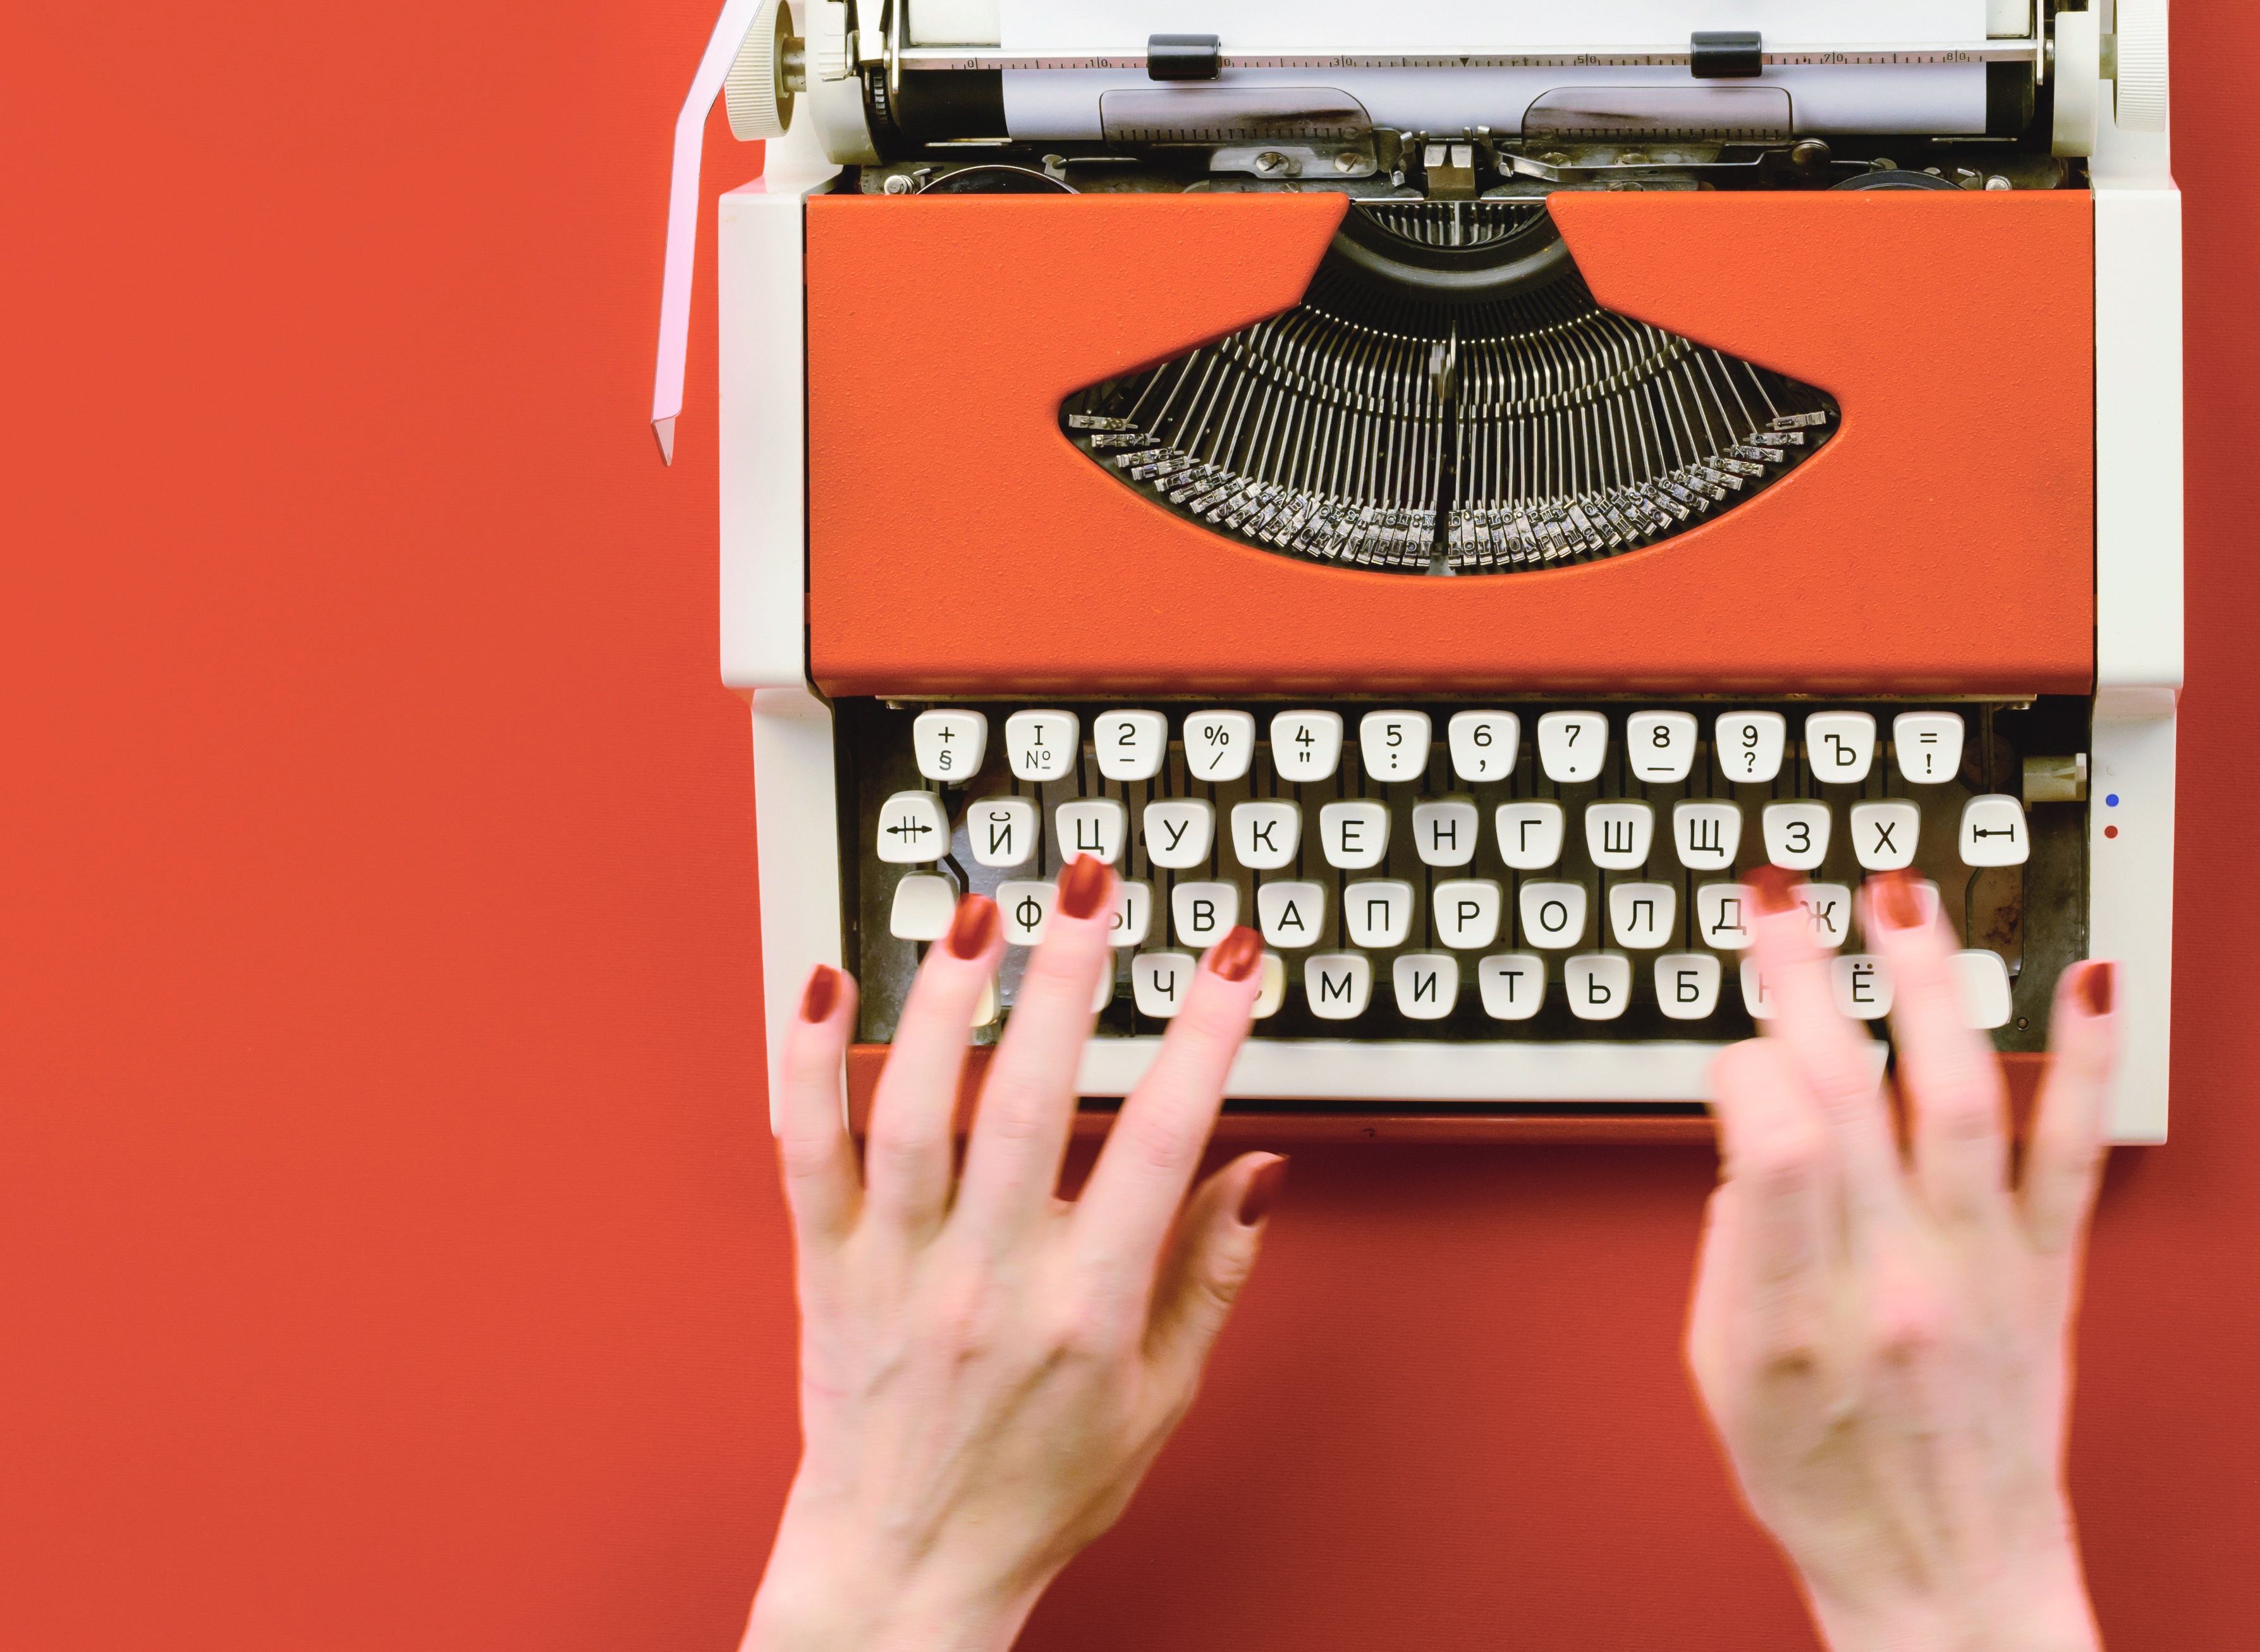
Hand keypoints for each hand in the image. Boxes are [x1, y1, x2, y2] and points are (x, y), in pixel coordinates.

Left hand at [744, 860, 1282, 1651]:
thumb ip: (1210, 1275)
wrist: (903, 1572)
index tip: (1232, 960)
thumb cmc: (1035, 1489)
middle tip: (1092, 884)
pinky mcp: (826, 1269)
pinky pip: (805, 1154)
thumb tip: (1256, 1169)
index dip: (1202, 1040)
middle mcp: (984, 1281)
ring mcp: (896, 1269)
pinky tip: (822, 986)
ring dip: (944, 1000)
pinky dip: (807, 1066)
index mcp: (1083, 1309)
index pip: (1156, 1145)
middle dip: (1068, 979)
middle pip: (1026, 1103)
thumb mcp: (1161, 1397)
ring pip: (912, 1112)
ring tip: (976, 913)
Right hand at [1689, 867, 2122, 1651]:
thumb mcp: (1725, 1382)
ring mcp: (1980, 1271)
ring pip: (1959, 1097)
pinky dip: (2085, 1060)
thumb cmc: (1830, 1488)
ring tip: (1902, 900)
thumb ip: (1735, 1247)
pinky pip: (2073, 1153)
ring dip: (1931, 983)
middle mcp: (1895, 1285)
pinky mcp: (2047, 1272)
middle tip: (1785, 901)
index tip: (1735, 1038)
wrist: (1950, 1579)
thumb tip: (1757, 1129)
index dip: (1749, 1064)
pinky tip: (2089, 980)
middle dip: (1809, 979)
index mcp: (1797, 1321)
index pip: (1774, 1149)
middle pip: (1848, 1096)